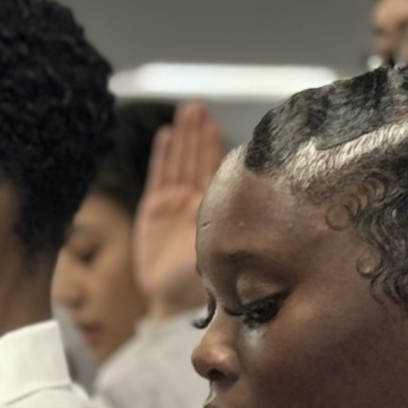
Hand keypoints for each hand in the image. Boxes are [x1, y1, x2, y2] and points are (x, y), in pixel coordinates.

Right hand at [132, 102, 223, 318]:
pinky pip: (159, 175)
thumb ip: (230, 235)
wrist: (172, 300)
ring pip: (180, 162)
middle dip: (200, 133)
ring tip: (187, 111)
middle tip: (201, 107)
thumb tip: (254, 217)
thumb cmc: (203, 284)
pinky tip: (167, 135)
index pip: (218, 170)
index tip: (219, 124)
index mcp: (218, 210)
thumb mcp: (222, 256)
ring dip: (184, 137)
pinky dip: (163, 155)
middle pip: (198, 159)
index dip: (217, 146)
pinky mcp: (154, 208)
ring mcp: (175, 202)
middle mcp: (198, 201)